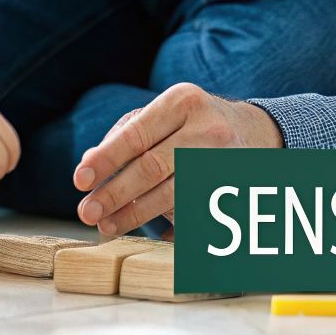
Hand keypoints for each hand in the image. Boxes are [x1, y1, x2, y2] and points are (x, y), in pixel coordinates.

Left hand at [72, 82, 281, 237]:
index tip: (80, 179)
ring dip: (135, 214)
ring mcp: (224, 160)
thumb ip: (126, 134)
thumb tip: (90, 164)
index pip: (137, 134)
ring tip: (107, 225)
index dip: (106, 159)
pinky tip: (146, 233)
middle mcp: (207, 128)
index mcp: (183, 101)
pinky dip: (166, 225)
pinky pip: (194, 212)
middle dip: (114, 193)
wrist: (255, 132)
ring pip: (172, 195)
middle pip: (152, 167)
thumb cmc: (193, 124)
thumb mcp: (164, 114)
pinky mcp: (233, 187)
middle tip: (87, 212)